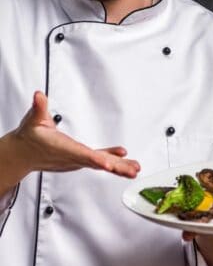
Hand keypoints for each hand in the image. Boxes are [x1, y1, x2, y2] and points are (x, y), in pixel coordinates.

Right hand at [12, 91, 139, 177]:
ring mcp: (77, 160)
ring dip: (119, 166)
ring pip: (101, 163)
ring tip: (135, 169)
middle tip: (132, 170)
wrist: (24, 154)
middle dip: (115, 167)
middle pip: (97, 163)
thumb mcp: (33, 119)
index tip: (108, 165)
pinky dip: (112, 158)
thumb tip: (38, 96)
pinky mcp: (79, 159)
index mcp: (62, 148)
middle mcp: (72, 157)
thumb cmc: (30, 136)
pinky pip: (98, 160)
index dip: (95, 159)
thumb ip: (38, 107)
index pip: (81, 155)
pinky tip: (123, 156)